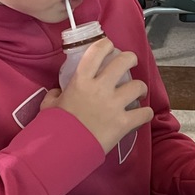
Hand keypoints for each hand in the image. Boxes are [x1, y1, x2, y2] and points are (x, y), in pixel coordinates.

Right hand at [47, 38, 152, 153]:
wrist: (62, 149)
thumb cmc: (53, 125)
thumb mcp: (49, 104)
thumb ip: (55, 94)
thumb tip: (59, 92)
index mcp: (81, 80)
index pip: (97, 51)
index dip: (106, 45)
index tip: (110, 47)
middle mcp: (100, 87)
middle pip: (124, 61)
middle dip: (131, 59)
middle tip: (130, 63)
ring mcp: (114, 104)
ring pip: (139, 85)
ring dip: (140, 88)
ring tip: (138, 92)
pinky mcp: (123, 122)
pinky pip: (144, 113)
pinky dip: (146, 113)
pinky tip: (142, 115)